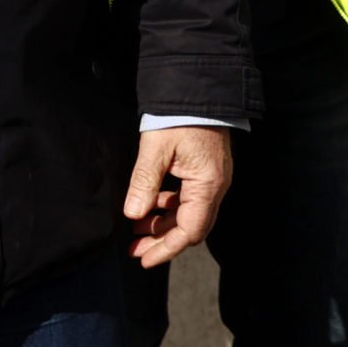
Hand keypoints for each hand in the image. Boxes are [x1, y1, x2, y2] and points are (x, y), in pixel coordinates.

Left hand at [124, 125, 231, 267]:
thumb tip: (133, 214)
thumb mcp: (156, 148)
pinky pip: (189, 198)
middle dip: (162, 240)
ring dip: (163, 224)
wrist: (200, 88)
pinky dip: (169, 207)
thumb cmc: (180, 115)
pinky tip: (150, 206)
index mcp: (208, 185)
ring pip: (188, 213)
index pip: (189, 230)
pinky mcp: (205, 171)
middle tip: (135, 249)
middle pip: (190, 227)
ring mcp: (212, 180)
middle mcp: (215, 187)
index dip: (166, 248)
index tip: (144, 258)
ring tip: (137, 229)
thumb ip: (145, 182)